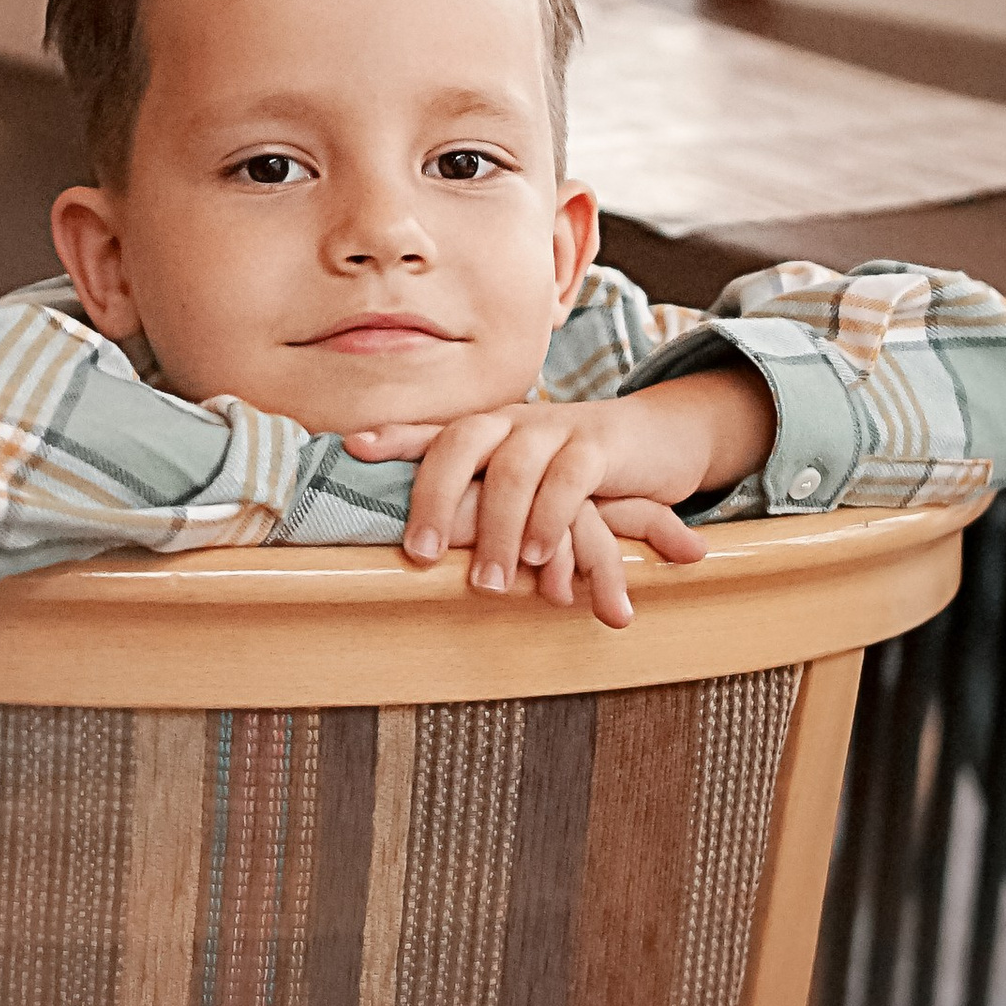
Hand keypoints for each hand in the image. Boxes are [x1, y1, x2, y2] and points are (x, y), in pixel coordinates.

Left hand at [342, 372, 775, 632]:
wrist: (654, 441)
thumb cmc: (571, 476)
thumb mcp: (520, 486)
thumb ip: (476, 508)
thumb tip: (414, 556)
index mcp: (485, 431)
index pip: (431, 431)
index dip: (392, 436)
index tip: (351, 446)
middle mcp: (511, 422)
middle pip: (458, 445)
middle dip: (434, 499)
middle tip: (419, 556)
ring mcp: (554, 428)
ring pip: (512, 470)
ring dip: (497, 530)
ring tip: (490, 583)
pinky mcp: (599, 445)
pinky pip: (569, 479)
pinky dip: (551, 519)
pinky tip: (542, 557)